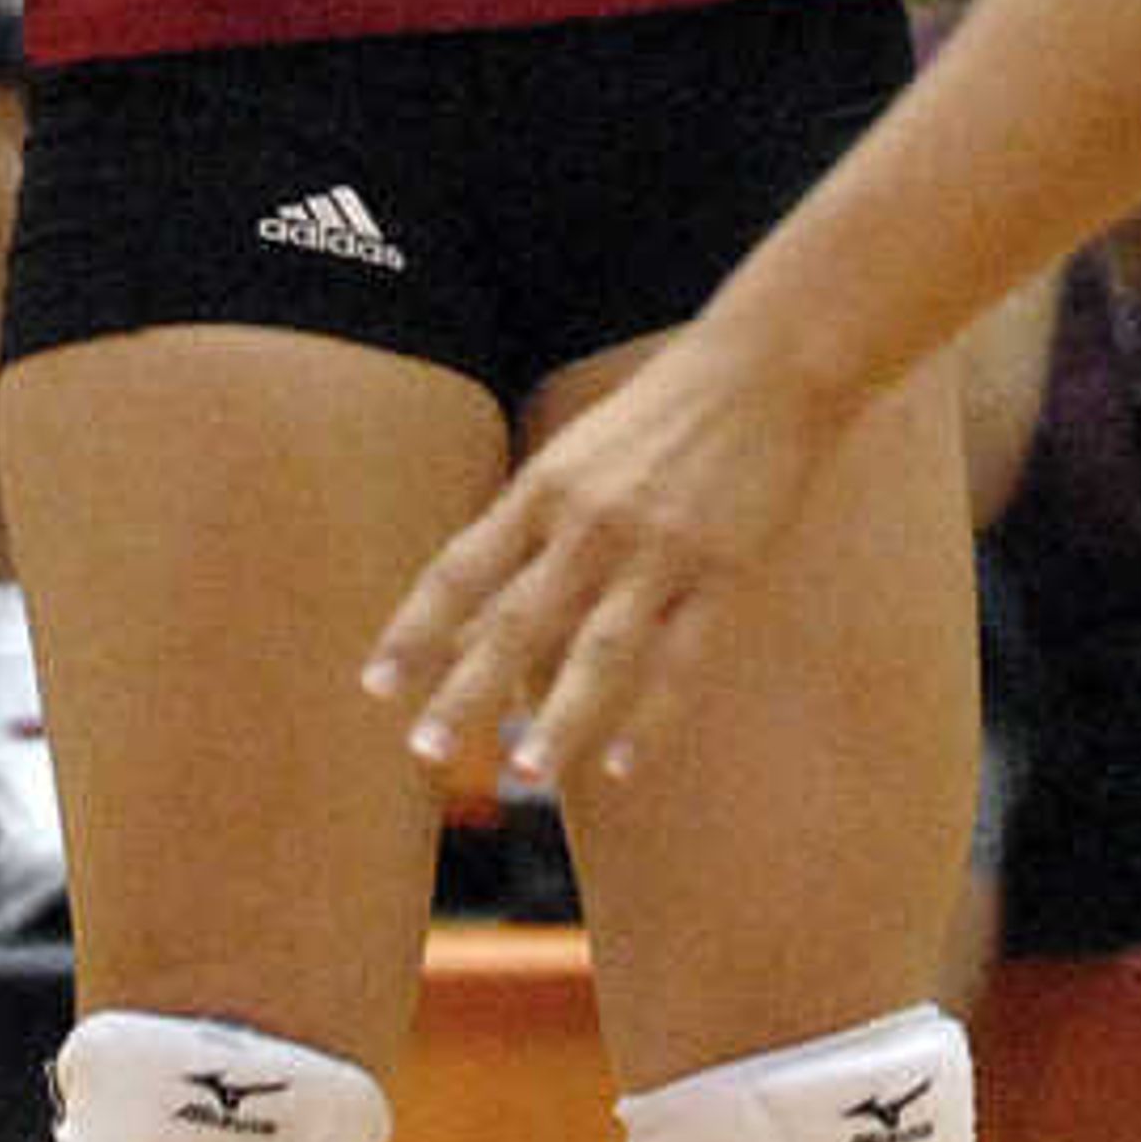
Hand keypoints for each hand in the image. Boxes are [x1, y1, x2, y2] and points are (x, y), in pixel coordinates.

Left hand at [363, 314, 837, 792]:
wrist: (764, 366)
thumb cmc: (659, 416)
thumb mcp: (578, 458)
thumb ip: (531, 533)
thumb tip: (474, 623)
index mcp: (547, 488)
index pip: (464, 570)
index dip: (418, 630)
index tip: (376, 686)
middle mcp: (593, 522)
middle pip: (520, 619)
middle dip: (468, 689)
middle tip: (426, 752)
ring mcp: (661, 550)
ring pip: (600, 649)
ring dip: (560, 716)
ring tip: (527, 774)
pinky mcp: (726, 572)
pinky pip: (682, 659)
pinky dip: (652, 718)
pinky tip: (622, 766)